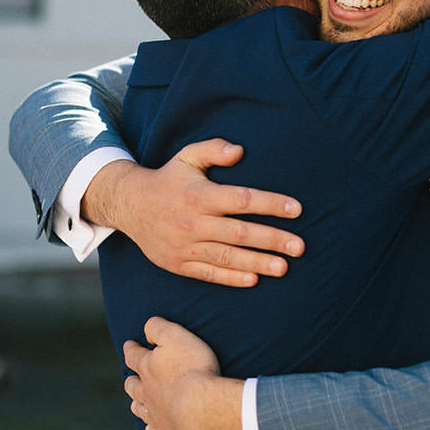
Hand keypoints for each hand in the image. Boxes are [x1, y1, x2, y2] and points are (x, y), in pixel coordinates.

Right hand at [83, 140, 304, 286]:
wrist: (130, 206)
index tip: (296, 209)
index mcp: (199, 195)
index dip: (270, 204)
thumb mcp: (187, 156)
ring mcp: (185, 246)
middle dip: (272, 240)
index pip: (241, 200)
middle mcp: (193, 222)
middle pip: (239, 233)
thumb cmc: (168, 179)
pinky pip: (208, 273)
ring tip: (284, 267)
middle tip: (299, 247)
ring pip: (227, 257)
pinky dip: (231, 278)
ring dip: (257, 263)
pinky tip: (254, 280)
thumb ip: (213, 150)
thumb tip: (240, 150)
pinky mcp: (178, 264)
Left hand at [124, 317, 242, 429]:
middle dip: (131, 379)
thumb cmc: (192, 368)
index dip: (131, 348)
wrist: (202, 408)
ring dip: (137, 404)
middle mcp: (146, 392)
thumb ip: (158, 328)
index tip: (129, 344)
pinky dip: (151, 427)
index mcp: (147, 368)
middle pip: (133, 386)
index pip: (133, 355)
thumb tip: (147, 329)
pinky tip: (152, 427)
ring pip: (140, 409)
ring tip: (136, 402)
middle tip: (131, 377)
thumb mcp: (175, 336)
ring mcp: (156, 415)